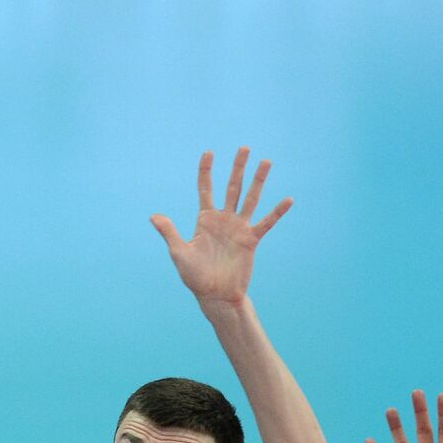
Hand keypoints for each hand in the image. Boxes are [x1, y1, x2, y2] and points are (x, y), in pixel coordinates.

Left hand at [150, 148, 291, 305]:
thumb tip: (154, 216)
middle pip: (231, 187)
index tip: (209, 152)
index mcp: (205, 219)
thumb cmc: (195, 276)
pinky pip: (266, 223)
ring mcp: (238, 228)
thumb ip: (170, 233)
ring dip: (258, 180)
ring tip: (266, 161)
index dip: (206, 170)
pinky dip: (277, 212)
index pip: (206, 188)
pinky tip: (288, 199)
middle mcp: (223, 220)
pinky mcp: (251, 240)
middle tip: (244, 147)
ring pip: (249, 198)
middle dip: (237, 167)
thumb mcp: (179, 253)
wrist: (215, 295)